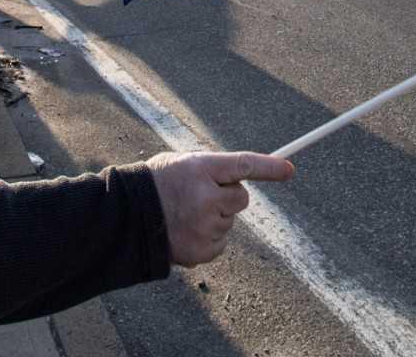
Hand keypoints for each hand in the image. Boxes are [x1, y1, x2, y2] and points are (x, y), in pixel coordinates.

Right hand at [146, 151, 293, 266]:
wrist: (126, 218)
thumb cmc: (155, 184)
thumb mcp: (181, 164)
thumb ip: (212, 169)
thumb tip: (244, 176)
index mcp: (200, 168)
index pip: (244, 165)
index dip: (269, 168)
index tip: (289, 170)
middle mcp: (206, 197)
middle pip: (241, 198)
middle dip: (228, 197)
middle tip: (201, 196)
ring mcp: (204, 226)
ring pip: (229, 221)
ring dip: (215, 218)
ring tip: (185, 215)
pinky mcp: (202, 250)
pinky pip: (220, 243)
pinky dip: (208, 239)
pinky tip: (185, 231)